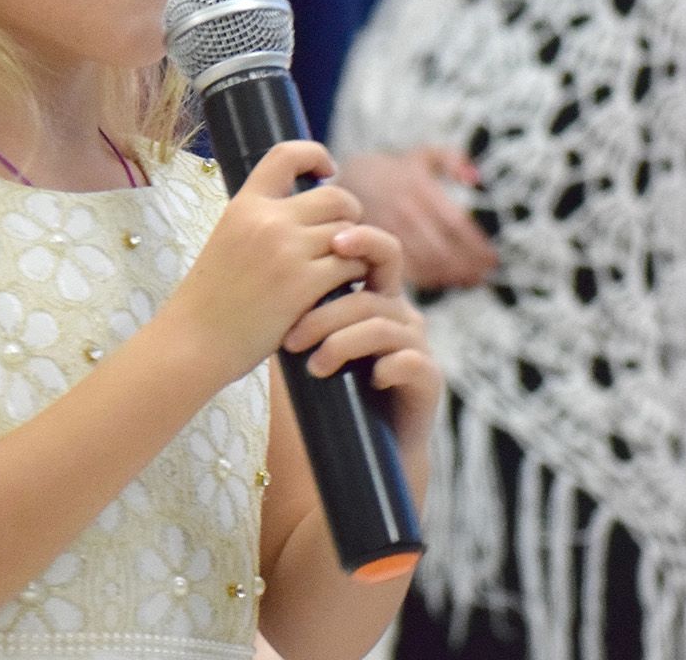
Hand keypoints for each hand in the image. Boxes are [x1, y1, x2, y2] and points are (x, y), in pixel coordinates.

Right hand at [159, 141, 373, 385]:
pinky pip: (352, 266)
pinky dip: (355, 278)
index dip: (316, 155)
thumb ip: (263, 223)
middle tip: (340, 243)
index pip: (287, 154)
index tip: (327, 172)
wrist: (194, 341)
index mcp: (245, 205)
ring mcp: (287, 250)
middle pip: (336, 198)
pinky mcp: (305, 284)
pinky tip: (341, 293)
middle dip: (349, 216)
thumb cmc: (210, 301)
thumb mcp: (227, 242)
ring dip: (355, 253)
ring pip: (350, 234)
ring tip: (341, 273)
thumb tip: (307, 213)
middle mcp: (268, 220)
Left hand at [278, 222, 440, 455]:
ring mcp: (416, 345)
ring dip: (341, 344)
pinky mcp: (428, 378)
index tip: (331, 243)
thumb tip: (256, 271)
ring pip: (381, 327)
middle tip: (291, 340)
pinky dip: (385, 368)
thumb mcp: (309, 341)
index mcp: (376, 295)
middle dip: (326, 313)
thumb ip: (298, 307)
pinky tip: (369, 380)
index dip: (362, 241)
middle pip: (370, 294)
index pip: (378, 253)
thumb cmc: (329, 387)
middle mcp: (400, 314)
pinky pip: (409, 361)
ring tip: (312, 369)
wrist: (359, 445)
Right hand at [332, 149, 495, 289]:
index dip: (476, 245)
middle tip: (485, 275)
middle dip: (467, 265)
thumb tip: (475, 179)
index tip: (493, 259)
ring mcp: (387, 229)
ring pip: (425, 262)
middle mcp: (404, 210)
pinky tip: (442, 281)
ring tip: (469, 281)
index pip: (456, 224)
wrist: (345, 178)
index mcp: (419, 188)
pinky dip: (426, 279)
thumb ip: (451, 160)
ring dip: (451, 275)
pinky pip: (403, 268)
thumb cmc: (393, 171)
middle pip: (443, 248)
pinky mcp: (374, 245)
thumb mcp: (421, 155)